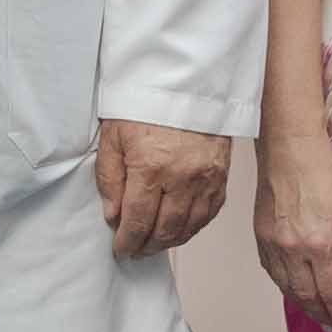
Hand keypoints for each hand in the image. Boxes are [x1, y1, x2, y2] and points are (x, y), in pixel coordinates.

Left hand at [95, 117, 231, 259]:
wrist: (186, 80)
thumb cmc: (146, 103)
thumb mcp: (113, 135)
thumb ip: (110, 178)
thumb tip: (113, 216)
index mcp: (151, 167)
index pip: (137, 220)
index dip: (127, 241)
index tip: (120, 249)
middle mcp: (182, 177)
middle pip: (164, 230)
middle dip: (146, 246)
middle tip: (134, 250)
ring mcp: (206, 178)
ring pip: (189, 227)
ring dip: (169, 241)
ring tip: (154, 243)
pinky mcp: (221, 175)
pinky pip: (209, 213)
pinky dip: (193, 227)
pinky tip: (179, 228)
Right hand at [251, 133, 331, 331]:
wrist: (288, 148)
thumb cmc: (324, 173)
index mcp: (318, 245)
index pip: (330, 292)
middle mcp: (292, 250)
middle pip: (307, 296)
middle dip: (323, 317)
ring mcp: (273, 245)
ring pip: (288, 289)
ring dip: (305, 307)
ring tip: (319, 317)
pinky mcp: (260, 238)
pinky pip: (273, 274)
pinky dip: (286, 289)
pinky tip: (296, 293)